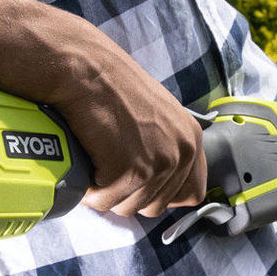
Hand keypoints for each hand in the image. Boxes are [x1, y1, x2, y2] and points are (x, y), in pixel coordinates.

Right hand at [55, 52, 205, 217]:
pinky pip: (106, 201)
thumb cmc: (111, 86)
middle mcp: (182, 152)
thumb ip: (166, 145)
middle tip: (109, 167)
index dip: (162, 195)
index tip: (142, 185)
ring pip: (128, 207)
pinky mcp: (130, 172)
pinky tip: (86, 163)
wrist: (84, 68)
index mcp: (191, 138)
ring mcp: (158, 163)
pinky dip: (90, 189)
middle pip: (156, 206)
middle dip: (128, 194)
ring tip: (96, 161)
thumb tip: (156, 181)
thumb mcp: (158, 114)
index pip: (193, 194)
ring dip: (106, 192)